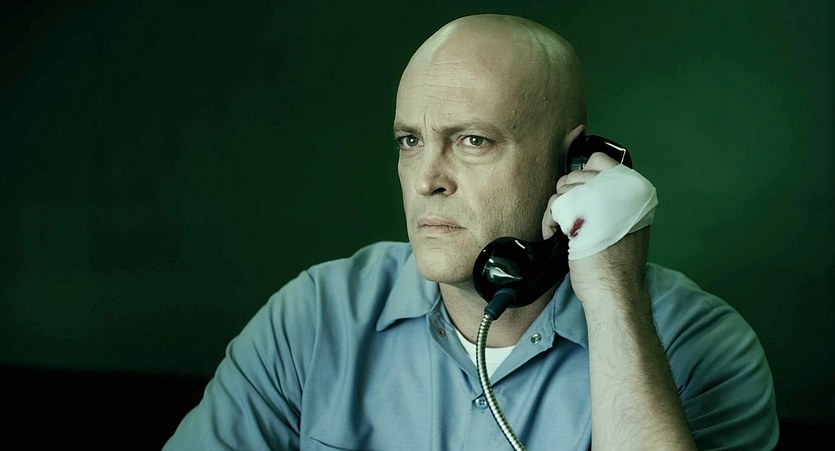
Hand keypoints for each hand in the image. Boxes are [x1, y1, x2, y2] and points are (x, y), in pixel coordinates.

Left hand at [541, 152, 650, 305]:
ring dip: (557, 210)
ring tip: (564, 231)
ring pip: (563, 188)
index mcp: (636, 189)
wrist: (617, 291)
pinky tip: (558, 236)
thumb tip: (580, 184)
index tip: (578, 197)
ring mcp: (603, 198)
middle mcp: (622, 188)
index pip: (600, 160)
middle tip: (569, 219)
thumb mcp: (625, 222)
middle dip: (566, 195)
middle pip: (577, 174)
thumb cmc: (616, 263)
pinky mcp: (583, 212)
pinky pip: (554, 205)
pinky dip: (550, 221)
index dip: (582, 177)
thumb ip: (610, 199)